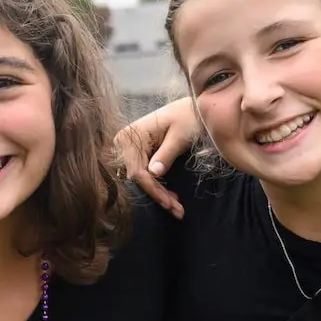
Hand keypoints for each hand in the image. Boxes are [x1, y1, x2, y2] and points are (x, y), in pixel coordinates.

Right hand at [115, 99, 200, 218]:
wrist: (195, 109)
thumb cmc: (189, 117)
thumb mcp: (180, 135)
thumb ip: (166, 153)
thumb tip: (153, 173)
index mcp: (131, 135)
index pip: (137, 171)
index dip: (153, 189)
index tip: (169, 203)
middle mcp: (125, 143)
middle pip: (138, 178)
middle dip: (158, 195)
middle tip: (178, 211)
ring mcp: (130, 150)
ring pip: (142, 180)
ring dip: (159, 195)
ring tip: (178, 208)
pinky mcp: (139, 155)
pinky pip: (145, 175)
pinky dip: (158, 187)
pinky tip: (171, 197)